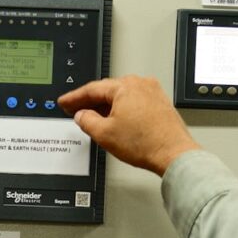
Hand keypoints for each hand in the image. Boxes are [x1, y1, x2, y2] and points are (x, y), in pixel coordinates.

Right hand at [58, 76, 200, 176]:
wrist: (172, 153)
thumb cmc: (146, 142)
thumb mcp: (104, 133)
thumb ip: (86, 121)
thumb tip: (81, 115)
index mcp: (125, 86)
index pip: (92, 89)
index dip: (74, 97)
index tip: (65, 102)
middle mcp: (140, 84)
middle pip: (107, 90)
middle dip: (89, 101)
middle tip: (75, 109)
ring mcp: (152, 92)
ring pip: (121, 96)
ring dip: (105, 107)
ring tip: (93, 119)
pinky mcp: (159, 103)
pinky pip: (133, 102)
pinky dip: (121, 110)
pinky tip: (115, 121)